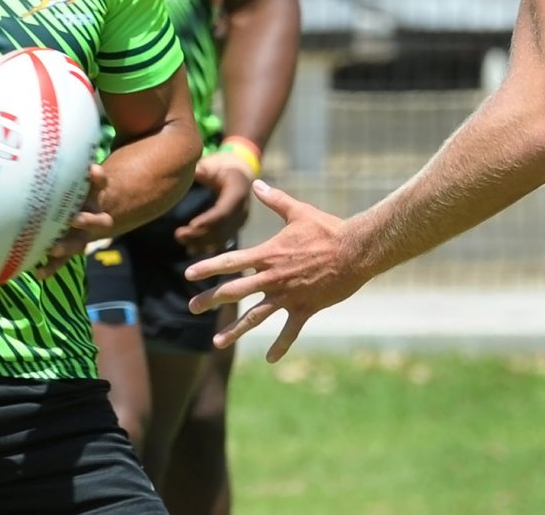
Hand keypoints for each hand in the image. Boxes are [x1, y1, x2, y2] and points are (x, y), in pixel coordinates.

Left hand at [36, 164, 112, 280]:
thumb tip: (33, 133)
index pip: (100, 183)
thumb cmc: (75, 189)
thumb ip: (63, 164)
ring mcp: (83, 234)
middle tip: (75, 218)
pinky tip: (39, 273)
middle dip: (87, 220)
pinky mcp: (70, 248)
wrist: (87, 212)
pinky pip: (62, 260)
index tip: (92, 170)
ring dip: (68, 245)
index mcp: (95, 195)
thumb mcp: (74, 176)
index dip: (97, 177)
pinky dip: (51, 266)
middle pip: (98, 219)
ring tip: (54, 248)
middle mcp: (93, 215)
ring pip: (80, 242)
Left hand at [174, 149, 253, 255]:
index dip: (209, 220)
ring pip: (222, 237)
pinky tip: (191, 250)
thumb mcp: (213, 164)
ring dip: (201, 242)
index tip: (192, 225)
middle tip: (178, 235)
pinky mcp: (235, 227)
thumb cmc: (223, 166)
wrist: (240, 173)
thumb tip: (186, 171)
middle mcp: (242, 210)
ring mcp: (240, 220)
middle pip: (222, 228)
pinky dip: (207, 245)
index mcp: (238, 192)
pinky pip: (222, 240)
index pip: (224, 211)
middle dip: (200, 234)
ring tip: (180, 239)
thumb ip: (201, 170)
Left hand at [185, 180, 366, 361]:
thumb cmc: (327, 228)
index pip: (230, 261)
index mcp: (268, 254)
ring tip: (217, 343)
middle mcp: (272, 277)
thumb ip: (275, 200)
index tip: (188, 275)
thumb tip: (257, 183)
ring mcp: (288, 295)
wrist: (355, 250)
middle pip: (235, 290)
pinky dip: (280, 345)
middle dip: (211, 299)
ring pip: (255, 316)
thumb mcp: (298, 211)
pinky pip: (289, 331)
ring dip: (235, 330)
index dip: (208, 267)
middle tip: (192, 307)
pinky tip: (270, 360)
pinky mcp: (305, 308)